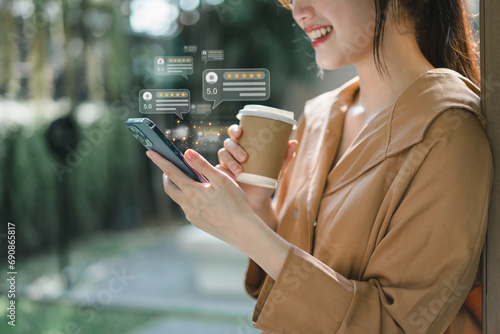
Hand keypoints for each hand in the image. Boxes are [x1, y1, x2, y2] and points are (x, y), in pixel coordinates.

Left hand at [147, 148, 290, 279]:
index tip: (150, 151)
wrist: (242, 230)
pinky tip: (201, 197)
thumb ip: (202, 165)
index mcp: (192, 191)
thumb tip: (186, 153)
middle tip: (170, 167)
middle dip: (167, 176)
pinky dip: (189, 199)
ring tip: (188, 180)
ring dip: (179, 188)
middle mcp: (187, 205)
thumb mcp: (221, 179)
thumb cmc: (235, 203)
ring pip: (179, 199)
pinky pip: (189, 209)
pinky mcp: (198, 223)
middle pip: (169, 188)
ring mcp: (192, 216)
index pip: (171, 171)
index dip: (160, 160)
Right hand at [217, 124, 298, 209]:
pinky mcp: (222, 175)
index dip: (235, 130)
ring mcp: (226, 163)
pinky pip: (218, 170)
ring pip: (222, 155)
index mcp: (245, 146)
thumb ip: (284, 157)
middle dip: (234, 148)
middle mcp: (233, 152)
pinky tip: (231, 178)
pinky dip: (224, 172)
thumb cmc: (266, 181)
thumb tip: (294, 142)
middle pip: (228, 143)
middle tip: (245, 158)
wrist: (259, 201)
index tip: (240, 132)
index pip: (235, 133)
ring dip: (229, 161)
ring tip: (240, 171)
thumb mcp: (276, 170)